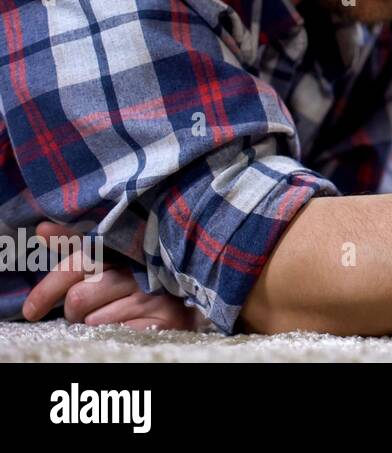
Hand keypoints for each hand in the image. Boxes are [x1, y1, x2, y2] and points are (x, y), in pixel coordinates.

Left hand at [22, 222, 199, 330]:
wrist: (190, 302)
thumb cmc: (139, 279)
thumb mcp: (108, 259)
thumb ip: (76, 245)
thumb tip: (41, 229)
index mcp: (125, 246)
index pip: (77, 263)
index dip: (49, 287)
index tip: (31, 310)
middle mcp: (142, 265)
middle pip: (79, 297)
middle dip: (75, 311)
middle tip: (86, 311)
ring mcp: (156, 292)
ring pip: (94, 319)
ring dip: (96, 323)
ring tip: (113, 314)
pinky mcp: (167, 316)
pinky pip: (116, 333)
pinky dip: (115, 333)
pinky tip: (129, 323)